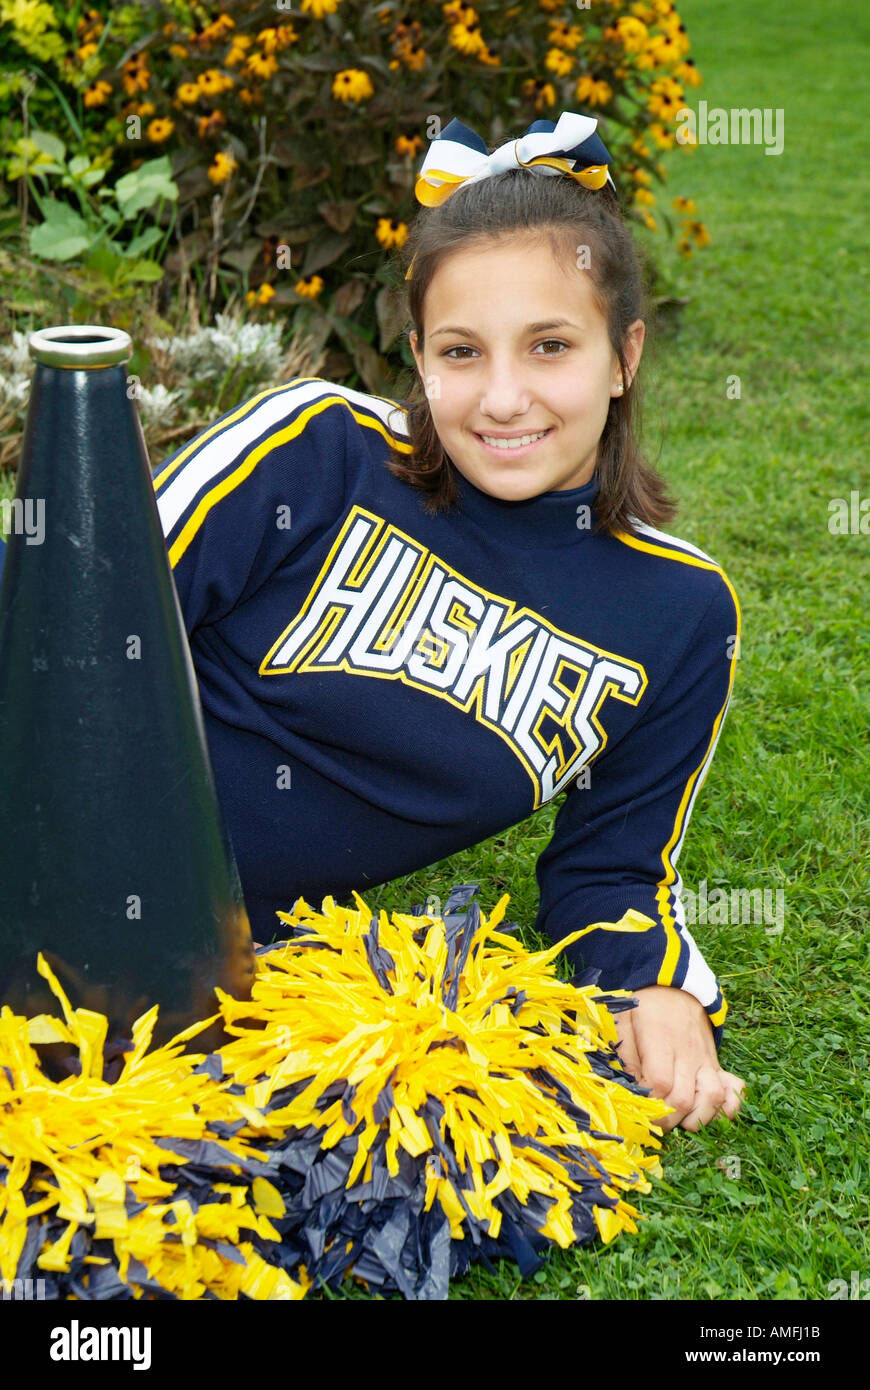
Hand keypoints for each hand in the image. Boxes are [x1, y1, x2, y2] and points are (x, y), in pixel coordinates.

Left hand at [612, 985, 745, 1132]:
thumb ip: (623, 1054)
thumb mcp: (623, 1021)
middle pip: (683, 1099)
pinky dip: (729, 1107)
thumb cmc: (644, 1009)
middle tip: (654, 1119)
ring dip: (697, 1117)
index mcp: (661, 1041)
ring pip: (713, 1098)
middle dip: (667, 1118)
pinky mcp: (717, 1065)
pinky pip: (735, 1089)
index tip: (638, 1104)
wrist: (676, 989)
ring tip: (681, 1118)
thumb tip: (628, 1088)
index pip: (660, 1083)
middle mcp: (687, 1053)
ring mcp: (706, 1060)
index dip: (648, 1102)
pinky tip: (711, 1112)